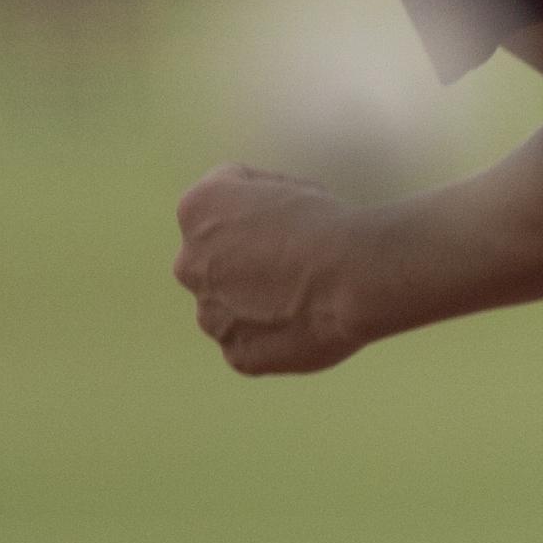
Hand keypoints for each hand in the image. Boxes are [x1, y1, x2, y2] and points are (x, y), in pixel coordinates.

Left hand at [172, 163, 377, 375]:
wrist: (352, 275)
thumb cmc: (325, 223)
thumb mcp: (280, 188)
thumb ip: (250, 205)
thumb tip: (251, 223)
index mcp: (197, 210)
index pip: (218, 204)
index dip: (259, 209)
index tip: (288, 219)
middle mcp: (190, 264)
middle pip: (212, 261)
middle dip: (242, 261)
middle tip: (293, 261)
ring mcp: (210, 315)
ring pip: (228, 307)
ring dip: (255, 302)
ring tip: (306, 296)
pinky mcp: (236, 354)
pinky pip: (251, 343)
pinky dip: (274, 336)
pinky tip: (306, 323)